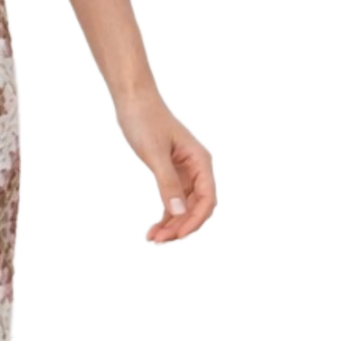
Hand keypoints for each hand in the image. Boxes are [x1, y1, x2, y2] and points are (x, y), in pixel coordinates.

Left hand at [109, 88, 219, 247]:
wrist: (132, 99)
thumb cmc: (144, 120)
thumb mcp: (154, 153)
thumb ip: (167, 183)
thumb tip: (180, 212)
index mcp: (201, 162)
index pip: (207, 200)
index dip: (194, 221)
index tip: (174, 236)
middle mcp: (197, 169)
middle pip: (197, 208)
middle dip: (180, 227)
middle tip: (157, 241)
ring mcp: (184, 172)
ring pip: (184, 208)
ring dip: (170, 225)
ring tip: (151, 240)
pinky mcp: (170, 174)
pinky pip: (172, 201)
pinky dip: (163, 216)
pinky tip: (150, 230)